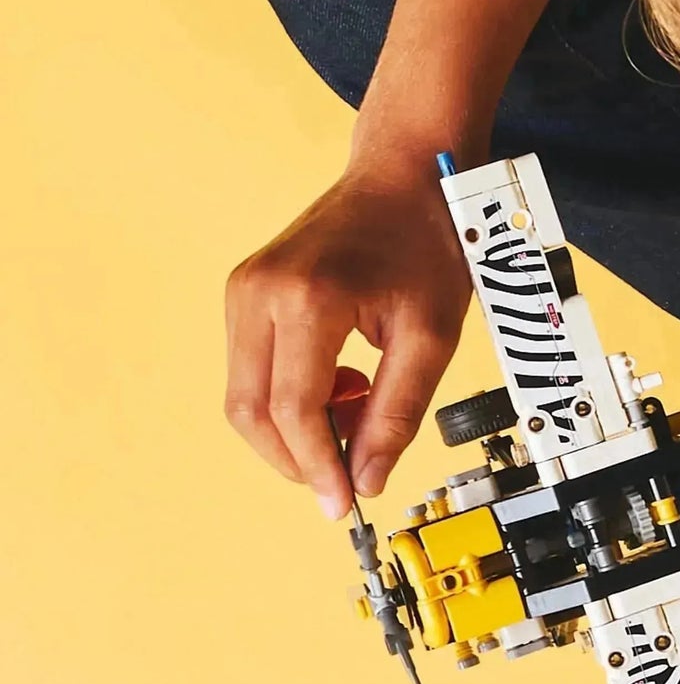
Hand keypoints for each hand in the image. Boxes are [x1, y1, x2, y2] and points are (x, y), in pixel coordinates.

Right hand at [224, 162, 474, 516]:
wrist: (404, 178)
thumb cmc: (427, 245)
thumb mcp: (432, 337)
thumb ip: (398, 412)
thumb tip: (369, 480)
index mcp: (307, 299)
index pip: (294, 410)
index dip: (317, 467)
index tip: (342, 505)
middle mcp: (258, 292)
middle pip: (252, 411)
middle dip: (297, 457)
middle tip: (350, 474)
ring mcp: (243, 290)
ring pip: (246, 396)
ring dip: (297, 427)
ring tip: (361, 404)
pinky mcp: (244, 294)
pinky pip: (253, 371)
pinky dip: (291, 398)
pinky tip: (343, 383)